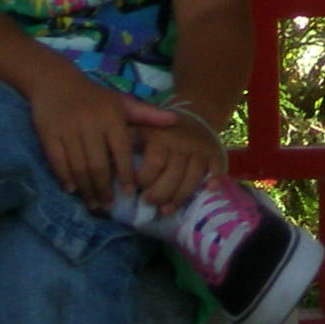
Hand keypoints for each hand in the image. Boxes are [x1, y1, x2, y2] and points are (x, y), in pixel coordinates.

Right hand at [27, 66, 149, 210]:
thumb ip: (147, 114)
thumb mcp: (122, 102)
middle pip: (98, 165)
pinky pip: (57, 162)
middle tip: (108, 205)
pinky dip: (65, 178)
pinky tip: (72, 190)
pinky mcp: (49, 135)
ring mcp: (68, 130)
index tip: (131, 193)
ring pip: (78, 167)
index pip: (121, 152)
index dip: (126, 175)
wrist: (56, 82)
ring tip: (93, 204)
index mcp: (111, 117)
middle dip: (103, 189)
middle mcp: (90, 124)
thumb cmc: (95, 97)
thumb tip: (176, 120)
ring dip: (86, 189)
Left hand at [121, 99, 228, 215]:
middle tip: (149, 202)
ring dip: (179, 198)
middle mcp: (182, 144)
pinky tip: (210, 189)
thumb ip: (126, 139)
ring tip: (166, 210)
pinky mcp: (215, 153)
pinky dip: (215, 179)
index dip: (143, 180)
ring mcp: (200, 150)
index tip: (134, 188)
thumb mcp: (141, 125)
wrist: (195, 113)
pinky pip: (217, 168)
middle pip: (172, 176)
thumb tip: (107, 157)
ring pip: (192, 178)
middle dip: (159, 195)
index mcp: (161, 137)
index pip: (153, 165)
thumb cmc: (160, 128)